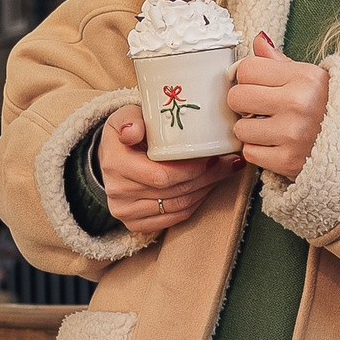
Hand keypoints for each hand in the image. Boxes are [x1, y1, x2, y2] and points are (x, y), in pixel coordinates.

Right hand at [95, 103, 232, 237]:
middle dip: (206, 178)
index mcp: (115, 164)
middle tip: (226, 162)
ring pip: (178, 207)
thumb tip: (133, 131)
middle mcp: (118, 192)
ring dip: (205, 190)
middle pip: (174, 192)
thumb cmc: (128, 132)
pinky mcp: (134, 224)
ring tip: (221, 172)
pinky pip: (174, 218)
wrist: (113, 156)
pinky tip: (206, 188)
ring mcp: (125, 211)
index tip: (211, 155)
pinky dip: (195, 204)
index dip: (191, 169)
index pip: (160, 176)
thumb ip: (131, 120)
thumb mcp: (126, 116)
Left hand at [229, 32, 329, 180]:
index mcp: (305, 77)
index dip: (248, 78)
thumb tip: (258, 40)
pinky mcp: (289, 161)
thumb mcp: (313, 77)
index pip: (246, 69)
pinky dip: (259, 151)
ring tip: (272, 129)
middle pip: (237, 97)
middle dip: (244, 103)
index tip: (258, 85)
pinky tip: (277, 145)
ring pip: (240, 128)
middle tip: (260, 108)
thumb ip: (280, 61)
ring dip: (251, 130)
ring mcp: (293, 134)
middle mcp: (298, 103)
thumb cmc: (333, 107)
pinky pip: (250, 153)